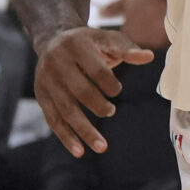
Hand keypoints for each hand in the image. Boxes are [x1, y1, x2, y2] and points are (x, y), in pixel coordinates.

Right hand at [33, 26, 155, 157]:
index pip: (97, 70)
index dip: (110, 84)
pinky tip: (79, 151)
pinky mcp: (41, 95)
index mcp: (77, 45)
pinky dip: (66, 137)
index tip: (117, 91)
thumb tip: (148, 57)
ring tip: (102, 147)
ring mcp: (46, 80)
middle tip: (111, 111)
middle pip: (80, 91)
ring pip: (66, 110)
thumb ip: (127, 50)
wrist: (54, 39)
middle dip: (98, 106)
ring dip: (84, 130)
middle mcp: (57, 62)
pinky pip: (53, 120)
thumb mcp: (107, 39)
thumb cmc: (89, 43)